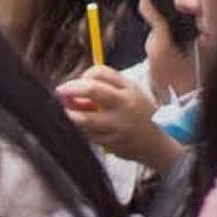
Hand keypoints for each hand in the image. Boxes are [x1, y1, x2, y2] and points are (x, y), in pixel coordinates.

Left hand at [57, 66, 183, 172]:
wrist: (156, 144)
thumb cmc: (138, 114)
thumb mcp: (129, 93)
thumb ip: (105, 86)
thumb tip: (74, 88)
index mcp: (128, 90)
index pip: (101, 73)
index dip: (84, 75)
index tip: (77, 82)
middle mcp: (124, 105)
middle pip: (92, 90)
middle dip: (71, 88)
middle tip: (60, 91)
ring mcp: (118, 126)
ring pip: (85, 118)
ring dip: (71, 114)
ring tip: (68, 112)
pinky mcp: (112, 143)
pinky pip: (88, 135)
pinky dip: (80, 129)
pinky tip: (80, 126)